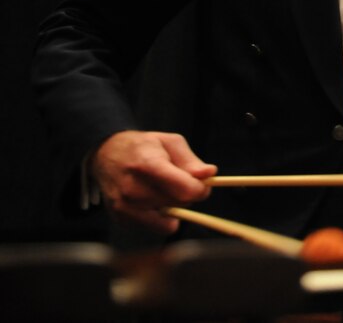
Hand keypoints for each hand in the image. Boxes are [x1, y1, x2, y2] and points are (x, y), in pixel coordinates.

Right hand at [91, 130, 217, 233]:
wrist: (105, 154)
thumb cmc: (143, 147)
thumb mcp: (170, 142)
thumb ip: (191, 160)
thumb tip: (209, 174)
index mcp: (148, 165)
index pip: (184, 190)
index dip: (200, 189)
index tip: (202, 184)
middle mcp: (133, 189)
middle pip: (179, 204)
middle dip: (187, 195)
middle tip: (180, 181)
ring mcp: (124, 207)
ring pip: (169, 219)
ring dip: (173, 207)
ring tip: (163, 189)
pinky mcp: (121, 219)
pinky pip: (156, 226)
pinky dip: (160, 216)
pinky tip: (152, 200)